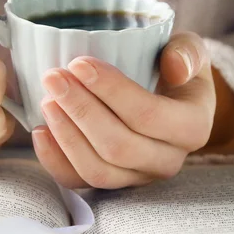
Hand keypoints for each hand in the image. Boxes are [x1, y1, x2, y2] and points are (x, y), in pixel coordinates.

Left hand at [32, 32, 215, 188]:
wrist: (167, 101)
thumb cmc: (172, 70)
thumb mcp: (188, 51)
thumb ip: (187, 52)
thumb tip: (174, 67)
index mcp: (192, 127)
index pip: (148, 115)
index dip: (111, 91)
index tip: (79, 64)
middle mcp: (168, 161)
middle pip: (119, 146)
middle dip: (81, 110)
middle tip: (53, 78)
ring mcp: (138, 177)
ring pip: (98, 170)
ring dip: (66, 135)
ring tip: (47, 100)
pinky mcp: (112, 183)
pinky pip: (79, 182)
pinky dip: (55, 160)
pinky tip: (40, 131)